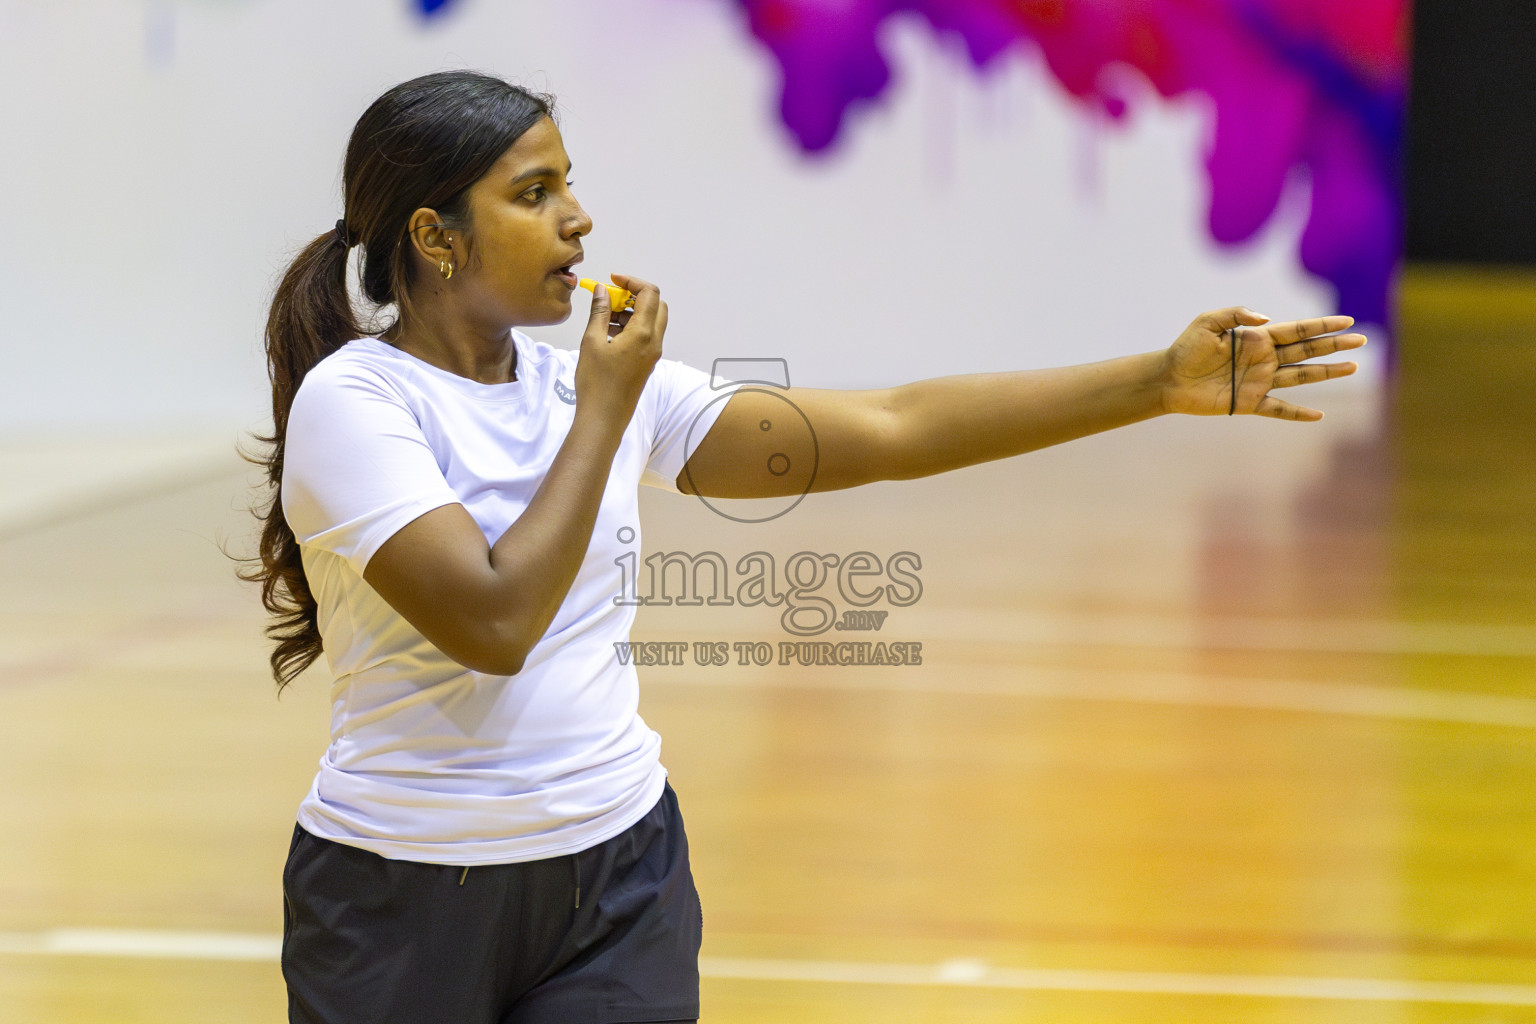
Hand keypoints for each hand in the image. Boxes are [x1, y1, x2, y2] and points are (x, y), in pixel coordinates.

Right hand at [573, 273, 666, 423]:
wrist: (604, 418)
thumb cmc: (596, 382)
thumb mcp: (592, 341)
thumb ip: (600, 312)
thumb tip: (603, 291)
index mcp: (644, 334)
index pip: (650, 293)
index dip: (632, 281)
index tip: (613, 280)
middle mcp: (654, 342)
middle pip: (657, 305)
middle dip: (635, 296)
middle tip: (612, 298)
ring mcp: (653, 354)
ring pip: (652, 321)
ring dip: (633, 312)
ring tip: (605, 319)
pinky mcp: (647, 363)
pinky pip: (646, 337)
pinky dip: (632, 327)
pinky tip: (608, 335)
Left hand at [1162, 307, 1366, 420]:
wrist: (1168, 379)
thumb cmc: (1185, 348)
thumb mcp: (1207, 322)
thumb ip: (1236, 314)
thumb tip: (1267, 320)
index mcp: (1257, 338)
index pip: (1297, 330)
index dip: (1322, 325)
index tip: (1347, 321)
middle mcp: (1263, 359)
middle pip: (1307, 351)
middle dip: (1334, 345)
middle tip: (1361, 340)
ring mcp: (1259, 381)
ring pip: (1301, 377)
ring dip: (1327, 373)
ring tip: (1352, 367)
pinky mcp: (1248, 402)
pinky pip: (1279, 409)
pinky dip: (1298, 414)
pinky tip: (1319, 416)